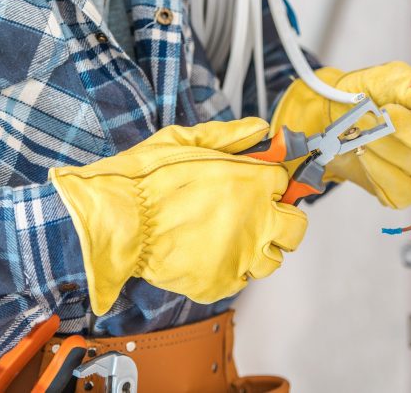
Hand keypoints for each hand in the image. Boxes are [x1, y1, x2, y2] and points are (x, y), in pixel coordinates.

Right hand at [49, 118, 307, 314]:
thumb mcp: (185, 141)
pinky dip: (231, 270)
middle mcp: (255, 220)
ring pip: (273, 259)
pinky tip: (210, 255)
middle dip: (282, 220)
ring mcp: (240, 255)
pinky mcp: (221, 282)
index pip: (285, 182)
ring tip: (232, 239)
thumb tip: (259, 129)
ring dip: (259, 249)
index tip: (261, 185)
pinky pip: (242, 281)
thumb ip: (228, 135)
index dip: (271, 183)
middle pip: (295, 227)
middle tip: (259, 216)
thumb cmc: (144, 180)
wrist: (116, 221)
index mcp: (252, 182)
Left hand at [271, 61, 410, 208]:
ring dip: (384, 146)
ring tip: (362, 130)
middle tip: (377, 114)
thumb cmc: (365, 94)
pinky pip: (400, 189)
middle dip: (404, 130)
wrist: (333, 116)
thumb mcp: (388, 78)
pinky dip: (376, 169)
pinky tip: (363, 153)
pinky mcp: (404, 191)